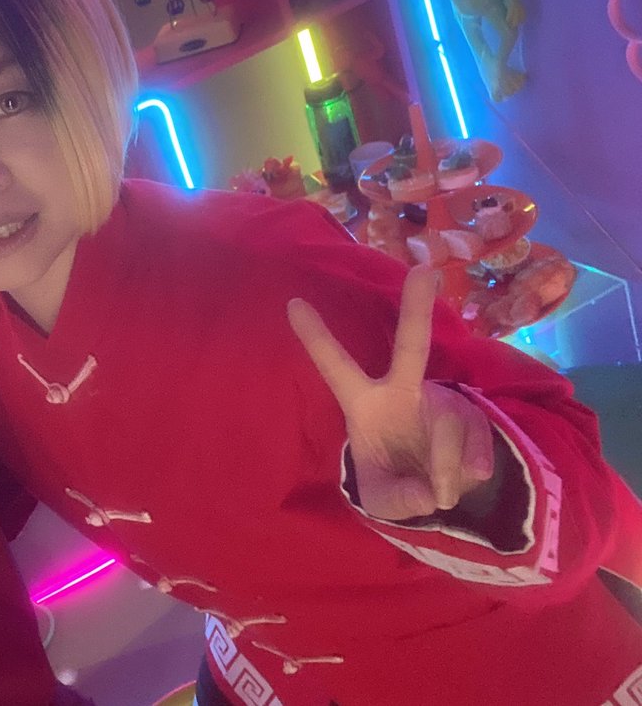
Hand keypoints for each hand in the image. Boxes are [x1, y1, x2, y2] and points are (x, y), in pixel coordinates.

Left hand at [287, 264, 495, 520]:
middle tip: (424, 269)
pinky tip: (469, 479)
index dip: (316, 338)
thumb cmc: (396, 482)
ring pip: (450, 426)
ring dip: (445, 467)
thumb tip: (429, 493)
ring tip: (440, 492)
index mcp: (364, 402)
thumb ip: (398, 499)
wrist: (440, 492)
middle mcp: (404, 390)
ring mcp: (443, 399)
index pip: (335, 367)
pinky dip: (473, 468)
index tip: (292, 302)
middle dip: (417, 308)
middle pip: (412, 346)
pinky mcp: (476, 416)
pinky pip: (479, 441)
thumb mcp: (384, 500)